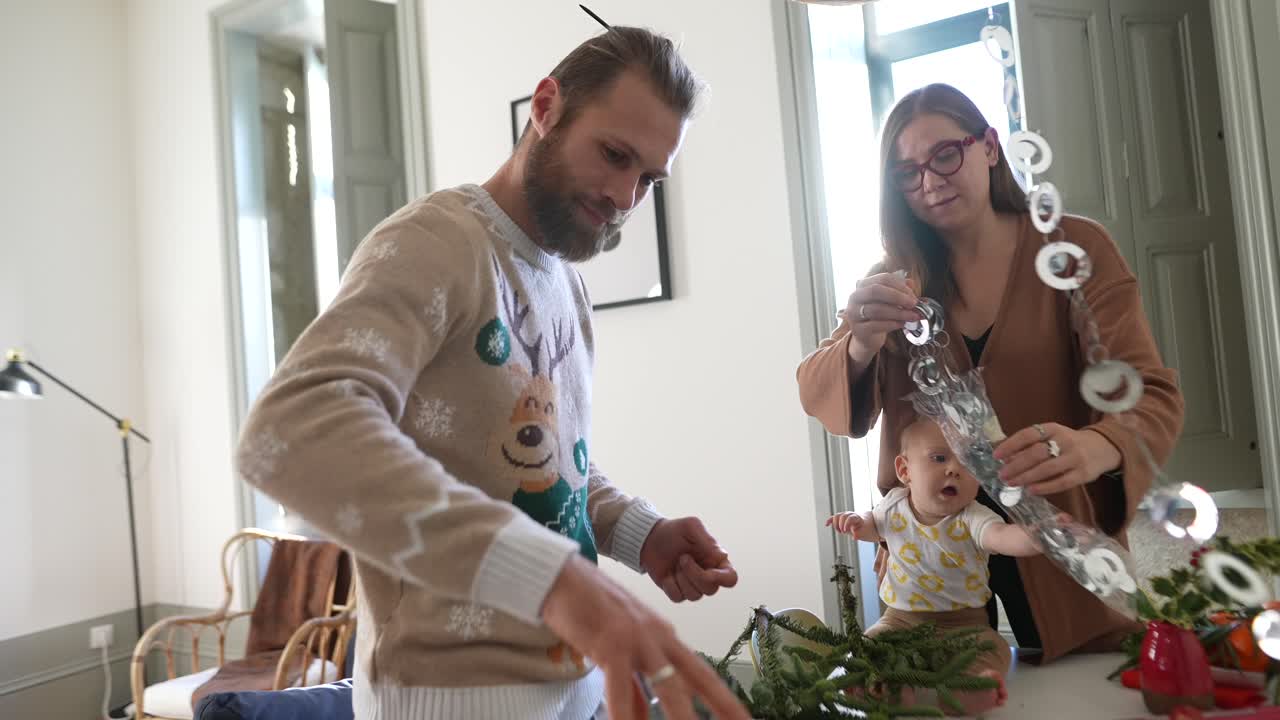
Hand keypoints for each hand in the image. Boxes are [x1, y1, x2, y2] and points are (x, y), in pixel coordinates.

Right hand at [542, 555, 749, 719]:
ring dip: (680, 717)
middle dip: (723, 706)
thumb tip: (643, 718)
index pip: (703, 674)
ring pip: (668, 686)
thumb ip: (632, 688)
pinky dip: (624, 714)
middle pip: (699, 678)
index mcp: (665, 637)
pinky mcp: (611, 643)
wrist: (561, 577)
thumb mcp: (618, 651)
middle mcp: (659, 637)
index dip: (726, 701)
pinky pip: (620, 688)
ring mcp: (638, 639)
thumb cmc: (589, 611)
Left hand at [640, 517, 738, 602]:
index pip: (730, 578)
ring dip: (682, 579)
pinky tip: (667, 573)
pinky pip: (678, 598)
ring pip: (695, 596)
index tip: (708, 570)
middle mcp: (707, 575)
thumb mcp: (691, 527)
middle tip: (682, 557)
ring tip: (675, 564)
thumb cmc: (674, 531)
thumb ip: (707, 541)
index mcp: (716, 561)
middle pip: (711, 589)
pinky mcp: (677, 591)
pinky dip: (670, 585)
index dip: (722, 579)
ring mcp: (692, 585)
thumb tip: (722, 556)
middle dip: (695, 575)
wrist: (650, 539)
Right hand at [826, 512, 864, 538]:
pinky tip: (826, 525)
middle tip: (844, 532)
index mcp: (856, 517)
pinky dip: (829, 521)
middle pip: (842, 516)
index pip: (849, 518)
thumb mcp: (864, 532)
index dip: (846, 524)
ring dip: (836, 525)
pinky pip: (833, 518)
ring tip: (840, 532)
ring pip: (836, 516)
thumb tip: (854, 537)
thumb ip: (859, 534)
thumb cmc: (864, 528)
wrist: (864, 523)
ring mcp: (844, 515)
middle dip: (841, 525)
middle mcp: (849, 514)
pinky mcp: (840, 518)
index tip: (845, 531)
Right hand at [842, 272, 920, 366]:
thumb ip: (900, 291)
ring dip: (899, 313)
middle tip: (913, 304)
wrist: (867, 337)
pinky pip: (877, 325)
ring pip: (877, 310)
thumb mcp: (890, 301)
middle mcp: (855, 297)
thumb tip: (912, 284)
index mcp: (863, 285)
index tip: (913, 295)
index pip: (883, 279)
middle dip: (898, 297)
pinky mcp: (858, 330)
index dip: (901, 286)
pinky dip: (892, 324)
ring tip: (913, 316)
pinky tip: (902, 324)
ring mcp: (854, 314)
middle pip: (876, 291)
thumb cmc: (880, 315)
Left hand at [993, 423, 1120, 495]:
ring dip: (1026, 477)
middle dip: (1016, 465)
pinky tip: (1031, 490)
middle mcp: (1065, 441)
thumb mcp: (1052, 436)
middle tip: (1002, 474)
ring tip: (1011, 483)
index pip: (1028, 435)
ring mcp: (1075, 457)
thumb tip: (1006, 458)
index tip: (996, 455)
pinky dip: (1044, 487)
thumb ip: (1032, 444)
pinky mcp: (1083, 474)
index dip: (1010, 445)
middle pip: (1036, 453)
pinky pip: (1061, 482)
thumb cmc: (1069, 443)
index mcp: (1053, 428)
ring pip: (1047, 468)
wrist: (1104, 447)